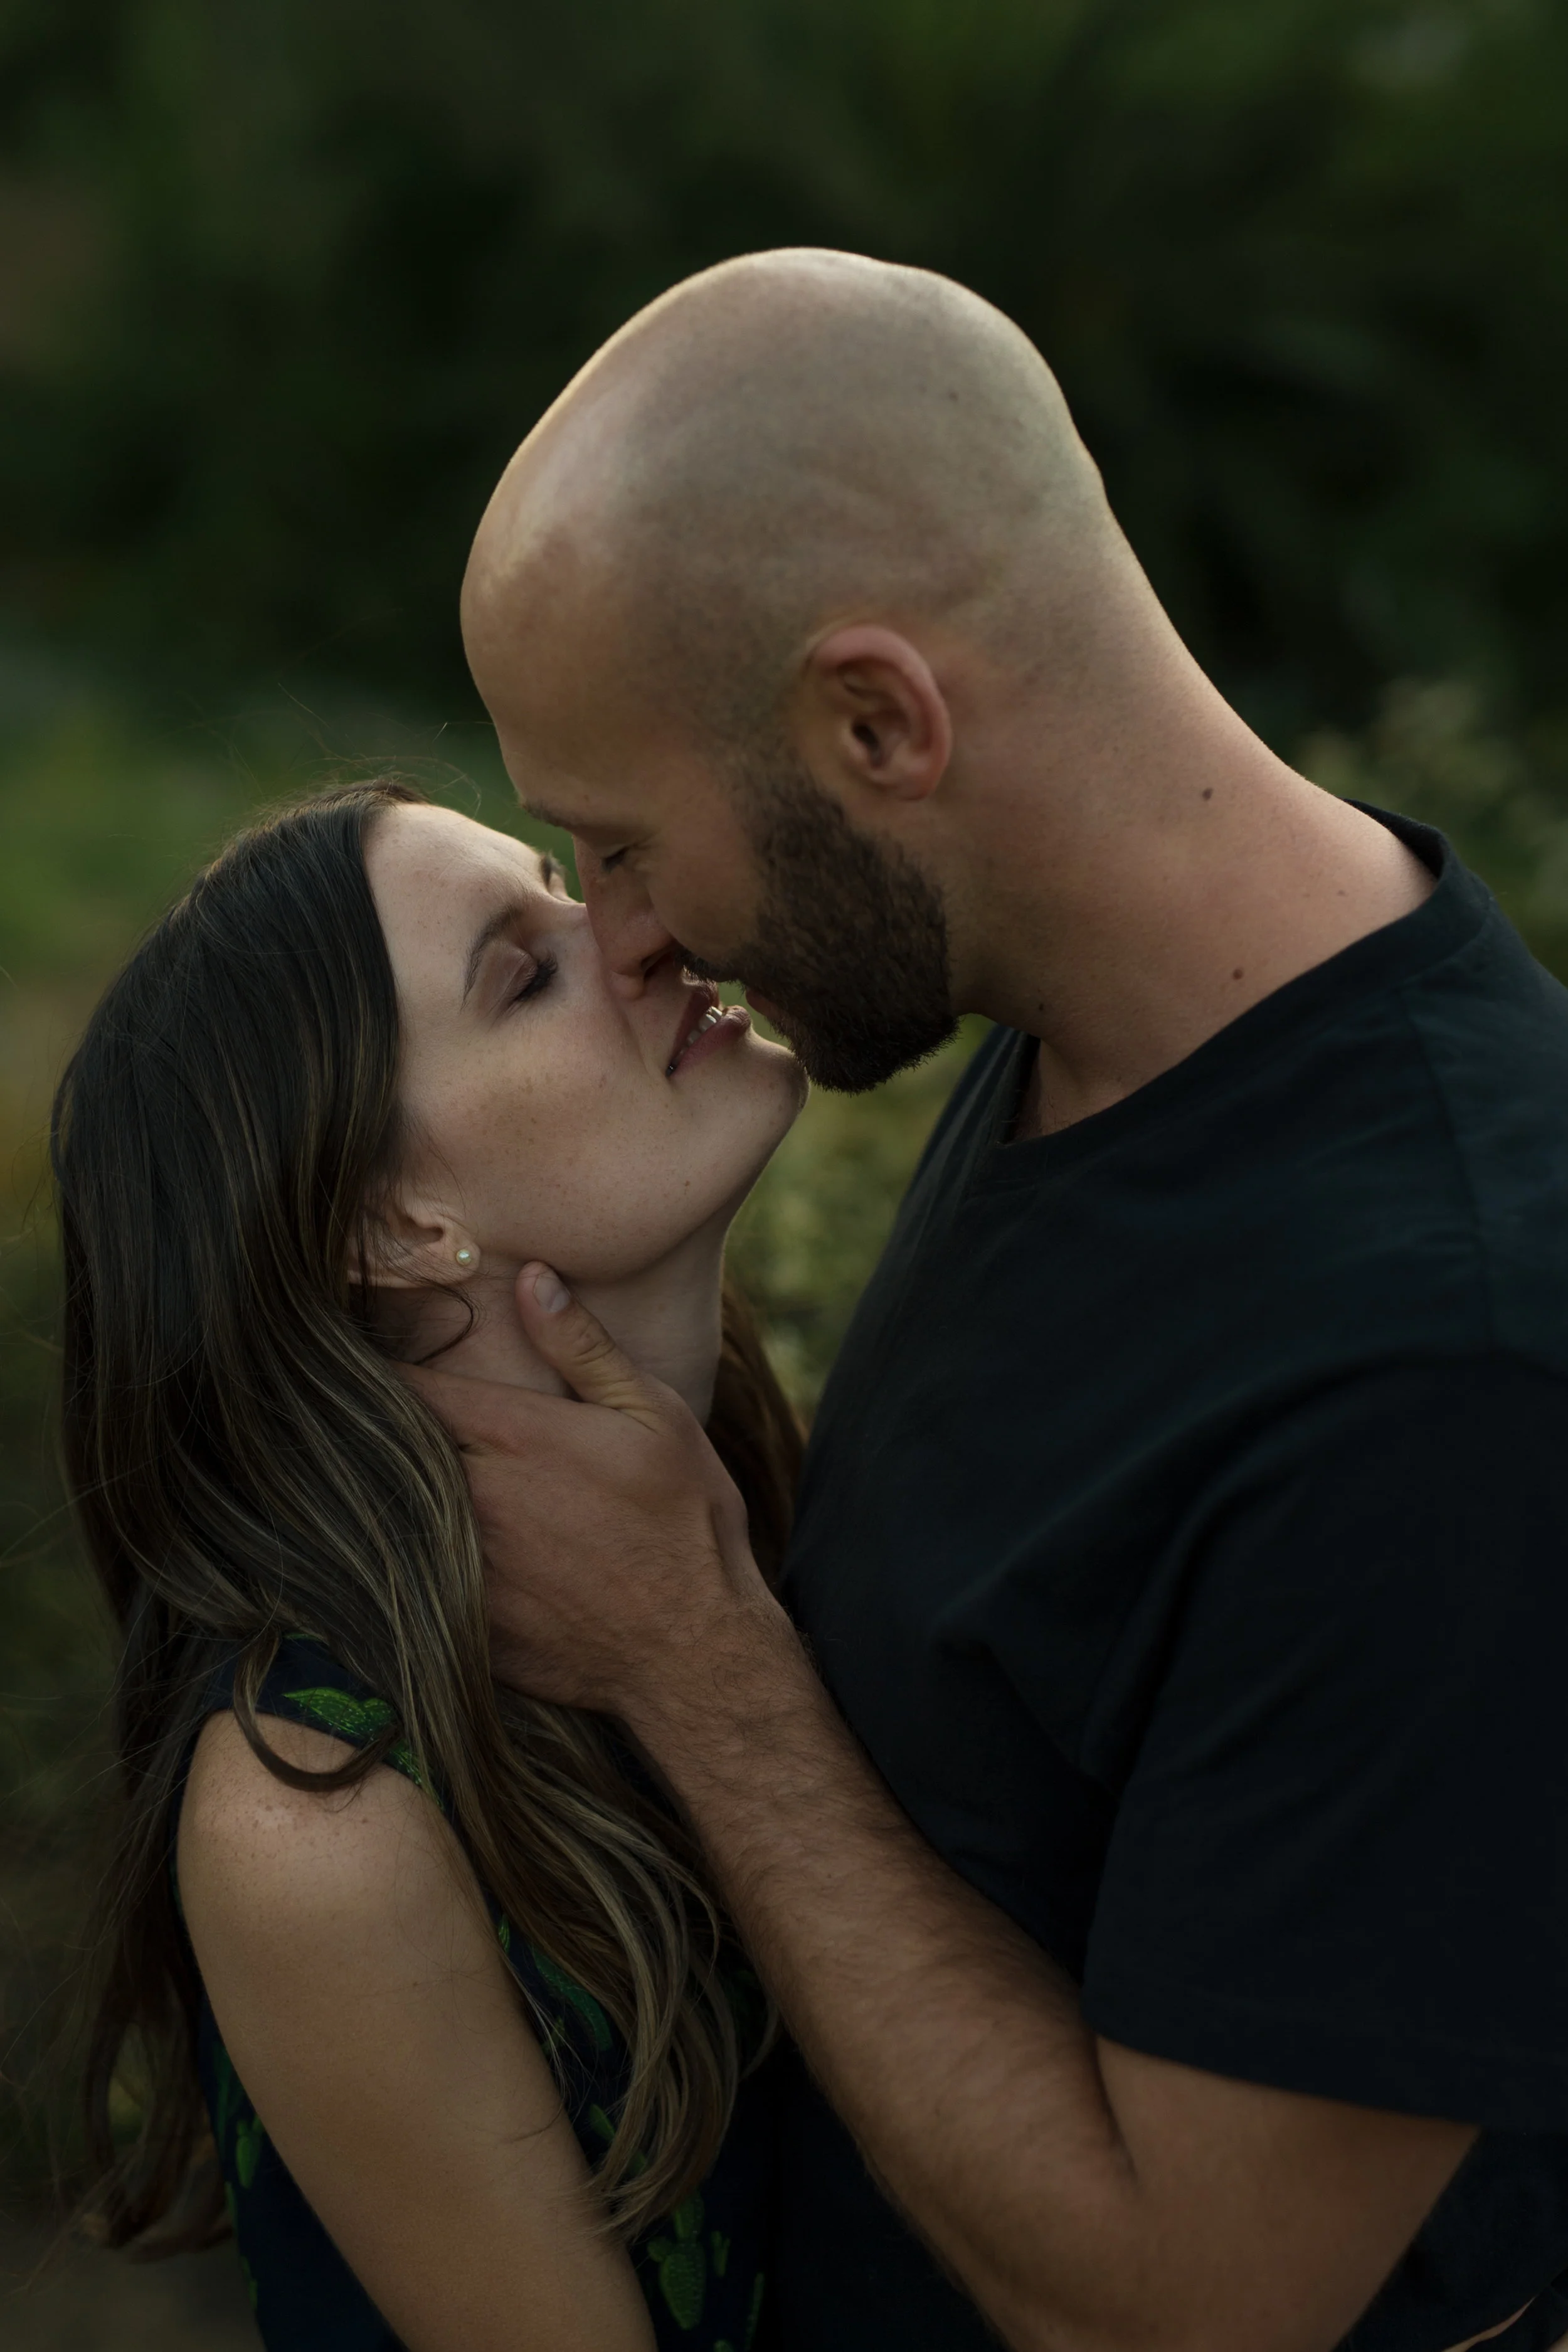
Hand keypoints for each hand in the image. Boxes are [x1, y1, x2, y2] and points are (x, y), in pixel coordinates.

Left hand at [399, 1264, 784, 1719]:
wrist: (694, 1650)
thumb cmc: (685, 1522)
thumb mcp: (652, 1415)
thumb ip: (582, 1347)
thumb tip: (532, 1277)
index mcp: (513, 1435)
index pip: (408, 1383)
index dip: (383, 1365)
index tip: (363, 1352)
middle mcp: (473, 1497)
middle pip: (390, 1446)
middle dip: (378, 1427)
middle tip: (363, 1413)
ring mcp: (461, 1565)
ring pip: (394, 1512)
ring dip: (391, 1493)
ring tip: (379, 1478)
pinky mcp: (461, 1623)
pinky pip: (411, 1579)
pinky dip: (409, 1558)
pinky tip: (413, 1554)